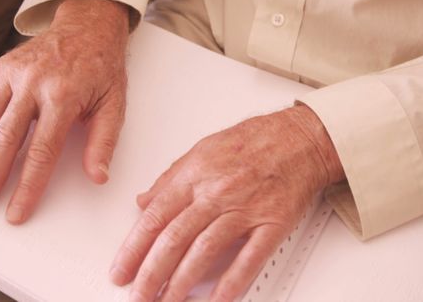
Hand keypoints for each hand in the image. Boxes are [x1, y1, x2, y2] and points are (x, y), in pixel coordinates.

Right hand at [0, 0, 130, 222]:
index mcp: (62, 96)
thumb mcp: (114, 103)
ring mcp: (12, 75)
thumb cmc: (101, 67)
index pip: (43, 150)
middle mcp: (32, 85)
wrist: (88, 25)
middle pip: (6, 139)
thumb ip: (104, 141)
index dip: (28, 185)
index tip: (16, 211)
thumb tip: (98, 176)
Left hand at [110, 105, 344, 301]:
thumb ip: (171, 178)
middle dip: (151, 274)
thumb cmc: (256, 140)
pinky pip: (249, 259)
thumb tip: (144, 201)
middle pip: (174, 239)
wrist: (301, 138)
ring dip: (181, 283)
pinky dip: (231, 283)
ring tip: (167, 301)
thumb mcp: (203, 149)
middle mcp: (217, 193)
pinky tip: (216, 300)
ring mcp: (245, 210)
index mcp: (196, 175)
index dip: (134, 248)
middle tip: (137, 295)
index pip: (155, 218)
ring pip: (204, 251)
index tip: (121, 270)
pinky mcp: (272, 224)